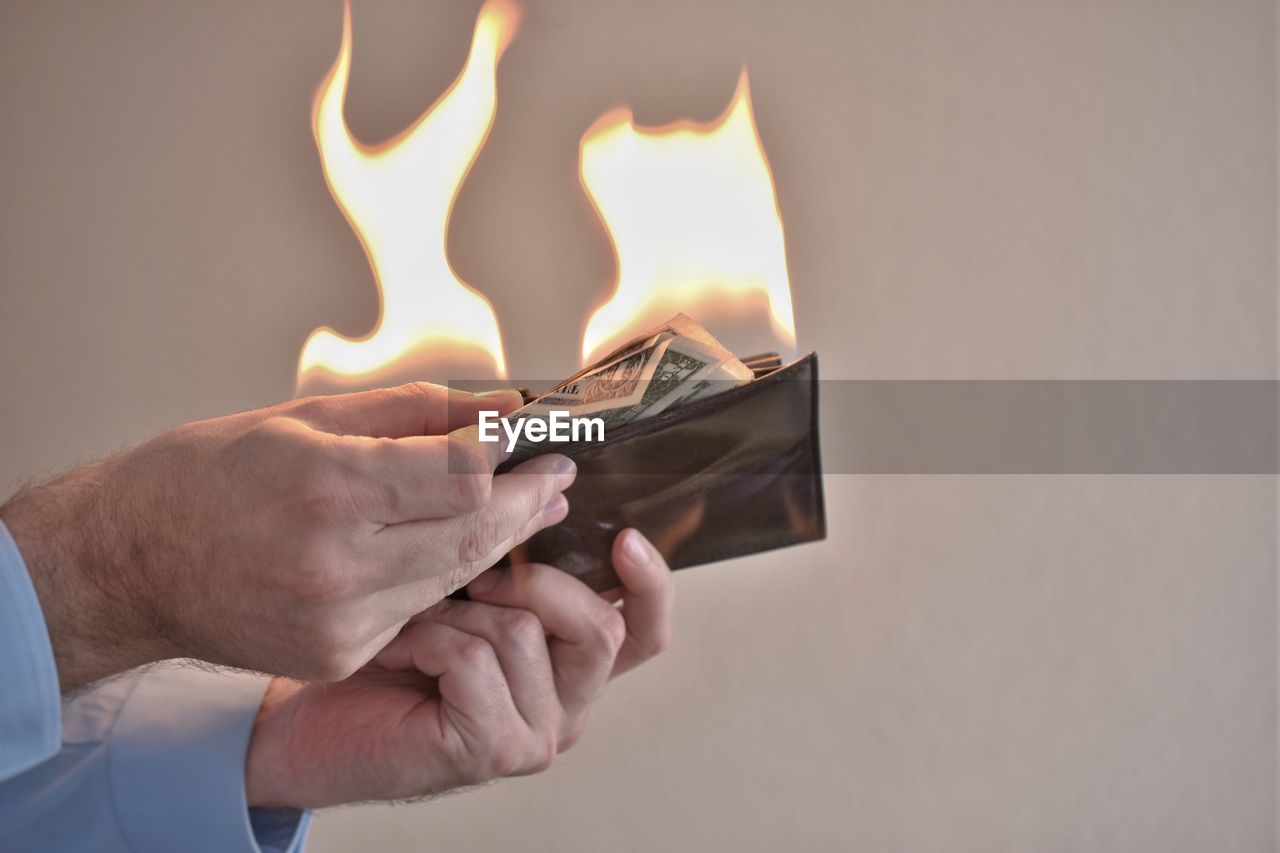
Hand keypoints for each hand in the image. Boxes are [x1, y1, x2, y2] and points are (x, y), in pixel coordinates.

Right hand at [0, 382, 574, 689]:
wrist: (128, 565)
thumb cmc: (207, 475)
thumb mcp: (303, 419)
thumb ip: (409, 414)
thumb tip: (494, 406)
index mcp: (327, 487)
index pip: (463, 478)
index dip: (512, 459)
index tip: (540, 441)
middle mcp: (336, 563)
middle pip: (472, 534)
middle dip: (525, 504)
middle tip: (554, 478)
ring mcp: (338, 621)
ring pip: (454, 576)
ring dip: (496, 542)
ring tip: (526, 508)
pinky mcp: (337, 654)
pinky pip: (418, 609)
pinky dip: (444, 576)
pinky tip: (459, 548)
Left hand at [244, 529, 673, 807]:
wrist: (310, 719)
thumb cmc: (382, 643)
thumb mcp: (460, 581)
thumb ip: (512, 548)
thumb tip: (551, 482)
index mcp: (571, 659)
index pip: (644, 628)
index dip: (650, 584)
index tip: (623, 536)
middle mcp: (569, 700)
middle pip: (602, 626)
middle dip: (534, 582)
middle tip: (476, 580)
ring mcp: (538, 731)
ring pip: (527, 632)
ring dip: (454, 613)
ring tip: (412, 623)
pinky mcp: (496, 749)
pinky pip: (479, 660)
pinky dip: (428, 642)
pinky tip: (396, 655)